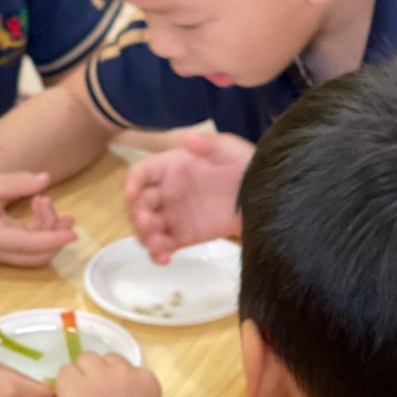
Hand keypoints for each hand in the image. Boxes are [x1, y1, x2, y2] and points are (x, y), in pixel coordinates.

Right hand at [0, 172, 77, 266]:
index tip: (74, 233)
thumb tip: (45, 178)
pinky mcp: (5, 252)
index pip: (30, 245)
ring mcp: (1, 256)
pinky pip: (30, 249)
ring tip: (44, 201)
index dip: (54, 239)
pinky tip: (41, 209)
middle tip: (47, 200)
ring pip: (36, 254)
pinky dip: (42, 232)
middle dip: (53, 231)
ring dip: (49, 231)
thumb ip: (16, 182)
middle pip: (37, 255)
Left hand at [56, 353, 160, 396]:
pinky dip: (65, 386)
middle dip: (101, 374)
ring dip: (82, 375)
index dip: (118, 384)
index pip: (128, 368)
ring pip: (86, 359)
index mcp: (148, 381)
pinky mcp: (74, 381)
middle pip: (107, 359)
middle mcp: (125, 371)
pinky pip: (66, 372)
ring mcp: (99, 374)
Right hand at [123, 130, 252, 263]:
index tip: (131, 193)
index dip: (132, 181)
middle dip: (138, 213)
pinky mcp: (184, 237)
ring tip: (158, 244)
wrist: (265, 196)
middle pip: (139, 203)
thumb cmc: (245, 165)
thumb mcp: (230, 150)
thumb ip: (208, 144)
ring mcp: (173, 216)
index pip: (142, 173)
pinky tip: (164, 259)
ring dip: (145, 236)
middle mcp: (166, 191)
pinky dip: (158, 255)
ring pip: (146, 228)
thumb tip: (186, 137)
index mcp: (171, 167)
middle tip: (148, 221)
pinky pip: (163, 247)